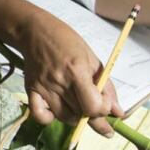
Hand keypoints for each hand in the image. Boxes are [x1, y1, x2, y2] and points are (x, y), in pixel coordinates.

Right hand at [15, 11, 122, 135]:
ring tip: (78, 104)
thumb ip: (107, 87)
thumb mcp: (92, 59)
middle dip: (93, 113)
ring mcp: (44, 87)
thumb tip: (118, 112)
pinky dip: (50, 118)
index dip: (103, 109)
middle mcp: (60, 82)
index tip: (105, 102)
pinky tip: (57, 111)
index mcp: (78, 71)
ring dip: (76, 116)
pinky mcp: (31, 90)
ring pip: (64, 117)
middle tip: (94, 104)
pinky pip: (40, 116)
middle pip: (81, 114)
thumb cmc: (67, 41)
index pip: (93, 107)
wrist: (36, 31)